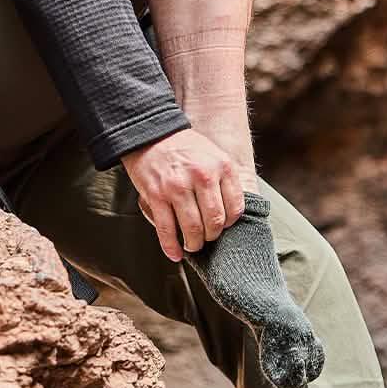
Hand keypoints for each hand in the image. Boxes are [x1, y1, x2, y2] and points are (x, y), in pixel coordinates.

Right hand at [121, 130, 245, 261]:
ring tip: (192, 245)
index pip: (235, 208)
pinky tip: (175, 253)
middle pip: (215, 222)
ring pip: (192, 229)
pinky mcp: (156, 195)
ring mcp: (177, 187)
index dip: (230, 223)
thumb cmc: (184, 147)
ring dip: (194, 244)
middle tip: (207, 238)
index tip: (223, 226)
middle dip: (212, 237)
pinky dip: (171, 246)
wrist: (151, 133)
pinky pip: (166, 229)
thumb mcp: (214, 155)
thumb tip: (232, 213)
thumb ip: (225, 180)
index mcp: (221, 166)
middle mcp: (202, 176)